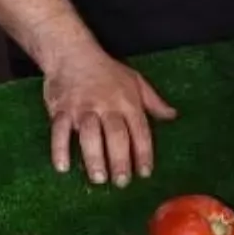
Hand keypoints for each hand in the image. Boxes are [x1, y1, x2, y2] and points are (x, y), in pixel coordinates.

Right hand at [42, 44, 176, 184]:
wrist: (71, 52)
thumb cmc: (106, 70)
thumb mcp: (135, 80)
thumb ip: (154, 102)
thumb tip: (173, 116)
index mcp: (127, 101)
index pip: (139, 131)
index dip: (144, 153)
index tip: (145, 173)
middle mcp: (106, 105)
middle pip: (116, 135)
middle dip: (120, 160)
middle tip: (122, 182)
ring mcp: (83, 108)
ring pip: (90, 135)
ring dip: (94, 158)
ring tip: (98, 178)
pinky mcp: (61, 109)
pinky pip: (59, 131)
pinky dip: (60, 149)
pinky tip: (63, 167)